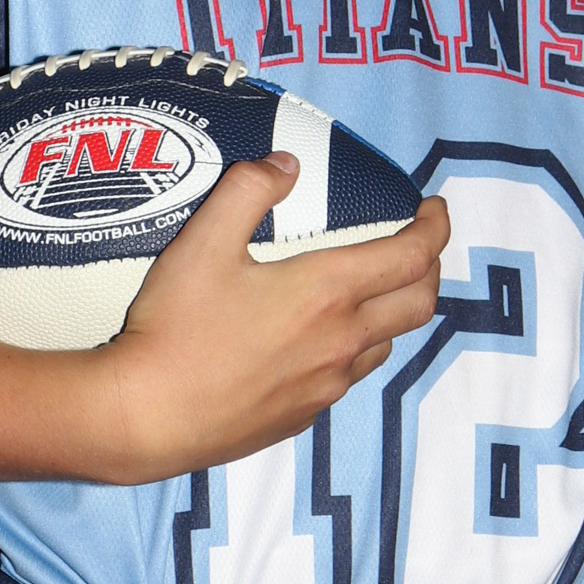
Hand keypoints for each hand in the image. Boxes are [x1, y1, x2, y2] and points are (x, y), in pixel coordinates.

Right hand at [93, 154, 449, 483]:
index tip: (434, 208)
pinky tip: (318, 341)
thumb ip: (248, 190)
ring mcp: (327, 386)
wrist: (148, 418)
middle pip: (419, 303)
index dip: (435, 227)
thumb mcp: (202, 242)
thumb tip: (285, 165)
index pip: (413, 255)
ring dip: (392, 312)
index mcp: (328, 293)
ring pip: (385, 344)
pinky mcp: (305, 416)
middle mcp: (341, 342)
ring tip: (370, 291)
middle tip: (416, 245)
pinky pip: (347, 377)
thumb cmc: (175, 329)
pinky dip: (353, 348)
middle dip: (429, 267)